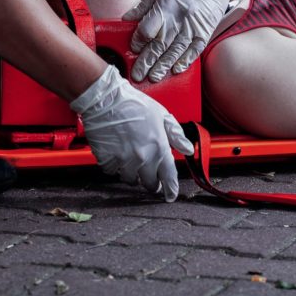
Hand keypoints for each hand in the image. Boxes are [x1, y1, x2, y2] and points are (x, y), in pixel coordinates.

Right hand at [70, 65, 193, 201]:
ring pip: (131, 180)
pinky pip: (113, 172)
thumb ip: (176, 135)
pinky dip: (115, 167)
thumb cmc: (134, 104)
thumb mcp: (162, 115)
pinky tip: (117, 153)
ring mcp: (124, 161)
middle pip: (150, 183)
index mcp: (159, 147)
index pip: (168, 176)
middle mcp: (143, 158)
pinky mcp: (107, 161)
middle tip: (150, 174)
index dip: (171, 189)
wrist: (106, 100)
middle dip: (152, 181)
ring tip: (131, 158)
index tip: (171, 195)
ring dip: (133, 174)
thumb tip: (188, 149)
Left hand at [124, 0, 242, 81]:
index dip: (138, 41)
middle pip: (159, 45)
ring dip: (164, 66)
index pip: (146, 31)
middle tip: (138, 75)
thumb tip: (127, 18)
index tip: (134, 46)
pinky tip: (177, 69)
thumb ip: (143, 5)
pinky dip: (186, 60)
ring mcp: (194, 25)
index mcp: (164, 6)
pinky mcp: (206, 28)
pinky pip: (195, 49)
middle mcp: (179, 18)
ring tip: (154, 77)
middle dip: (147, 62)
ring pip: (176, 51)